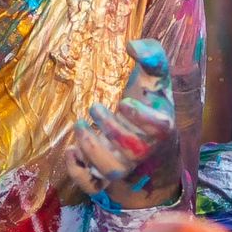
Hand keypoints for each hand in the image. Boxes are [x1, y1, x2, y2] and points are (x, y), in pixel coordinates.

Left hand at [67, 40, 179, 208]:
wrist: (149, 142)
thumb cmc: (150, 104)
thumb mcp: (156, 80)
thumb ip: (152, 56)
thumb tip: (133, 45)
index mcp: (160, 126)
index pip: (160, 129)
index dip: (142, 117)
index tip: (123, 102)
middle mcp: (144, 150)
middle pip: (132, 150)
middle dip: (111, 129)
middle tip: (94, 107)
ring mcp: (125, 165)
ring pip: (111, 170)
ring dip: (92, 150)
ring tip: (81, 125)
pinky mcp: (105, 175)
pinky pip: (93, 186)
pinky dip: (78, 173)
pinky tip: (70, 151)